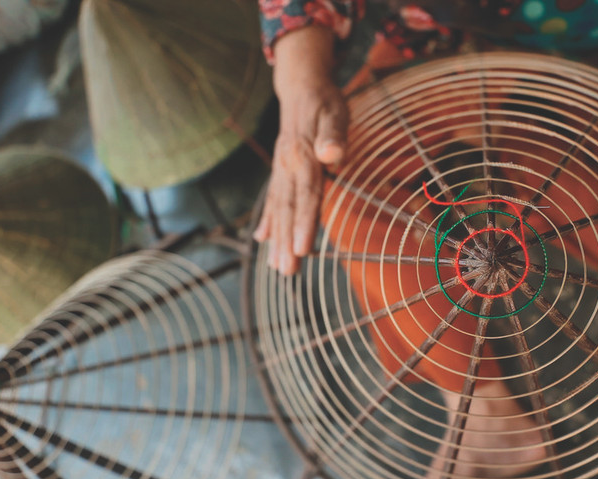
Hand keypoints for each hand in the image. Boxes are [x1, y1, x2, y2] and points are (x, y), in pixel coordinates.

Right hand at [253, 26, 347, 274]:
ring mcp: (281, 171)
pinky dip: (268, 220)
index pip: (305, 196)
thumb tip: (332, 155)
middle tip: (287, 272)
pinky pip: (272, 200)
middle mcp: (288, 167)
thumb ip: (334, 136)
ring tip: (276, 268)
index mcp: (303, 157)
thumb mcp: (335, 113)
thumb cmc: (325, 102)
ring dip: (277, 240)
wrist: (302, 87)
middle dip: (287, 243)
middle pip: (288, 210)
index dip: (304, 224)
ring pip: (278, 209)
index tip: (302, 250)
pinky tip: (262, 239)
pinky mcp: (280, 172)